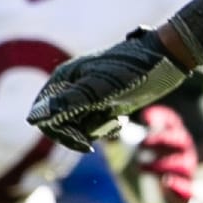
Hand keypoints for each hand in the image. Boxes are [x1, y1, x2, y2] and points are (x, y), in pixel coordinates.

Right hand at [28, 29, 186, 152]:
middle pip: (60, 123)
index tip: (86, 143)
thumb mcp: (102, 88)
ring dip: (96, 129)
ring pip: (78, 126)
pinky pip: (94, 124)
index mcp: (63, 78)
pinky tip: (121, 118)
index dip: (59, 133)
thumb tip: (36, 118)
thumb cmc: (135, 69)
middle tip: (108, 127)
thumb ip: (70, 102)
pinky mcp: (103, 101)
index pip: (43, 115)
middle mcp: (71, 85)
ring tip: (117, 117)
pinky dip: (106, 126)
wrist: (166, 59)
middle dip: (81, 132)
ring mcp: (87, 94)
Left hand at [121, 103, 197, 202]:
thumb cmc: (141, 174)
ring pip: (183, 164)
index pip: (171, 122)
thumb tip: (96, 123)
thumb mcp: (122, 155)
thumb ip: (113, 139)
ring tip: (142, 167)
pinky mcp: (185, 196)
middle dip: (161, 139)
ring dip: (163, 164)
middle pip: (180, 140)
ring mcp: (185, 176)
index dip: (161, 117)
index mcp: (169, 140)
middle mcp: (181, 154)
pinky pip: (187, 190)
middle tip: (143, 142)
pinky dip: (178, 186)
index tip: (145, 117)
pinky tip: (166, 183)